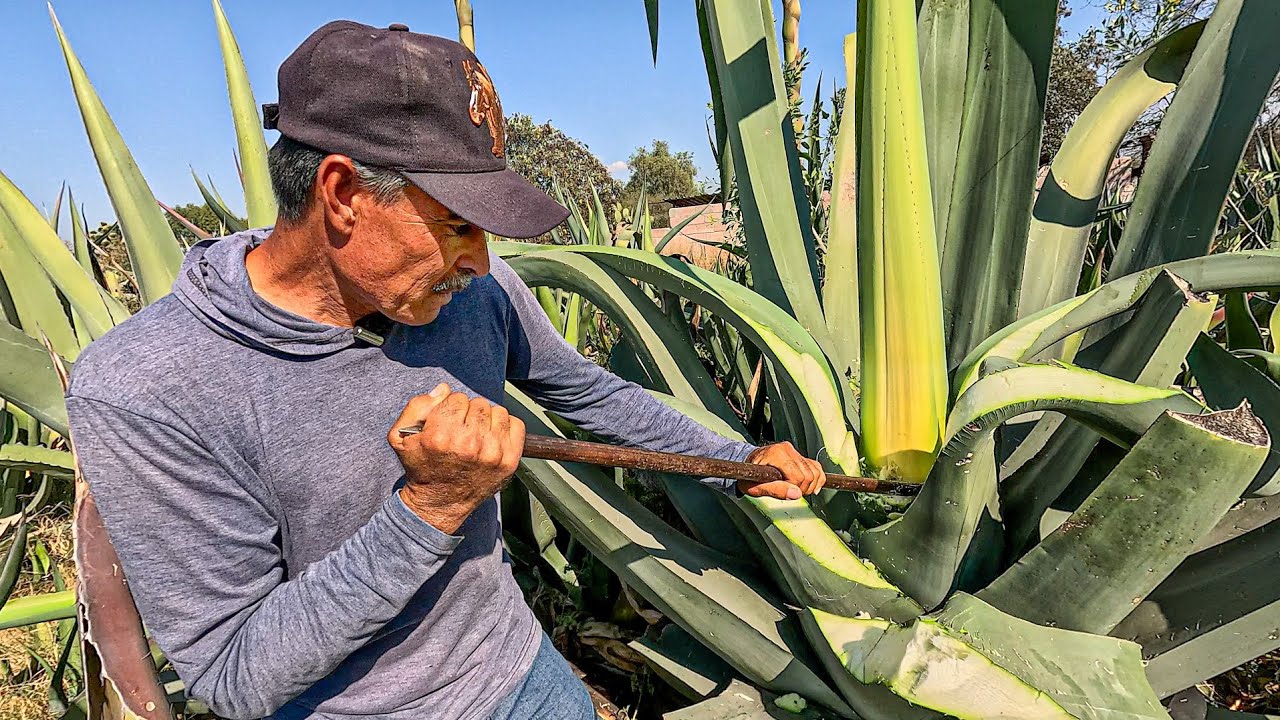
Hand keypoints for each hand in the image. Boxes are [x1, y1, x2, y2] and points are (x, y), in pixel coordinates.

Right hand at [387, 383, 524, 533]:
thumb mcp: (400, 436)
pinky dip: (506, 427)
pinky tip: (492, 439)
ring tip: (476, 435)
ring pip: (498, 411)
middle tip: (461, 431)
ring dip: (488, 420)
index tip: (447, 422)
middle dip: (469, 413)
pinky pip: (516, 424)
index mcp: (440, 436)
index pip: (457, 398)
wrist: (439, 502)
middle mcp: (468, 444)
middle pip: (478, 403)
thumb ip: (417, 406)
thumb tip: (445, 390)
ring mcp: (492, 453)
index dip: (450, 408)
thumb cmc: (422, 467)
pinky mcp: (509, 461)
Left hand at [738, 442, 824, 500]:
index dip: (793, 489)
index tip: (784, 492)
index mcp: (776, 454)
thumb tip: (796, 494)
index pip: (798, 476)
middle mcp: (787, 449)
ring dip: (809, 486)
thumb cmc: (748, 476)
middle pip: (809, 475)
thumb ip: (776, 490)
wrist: (746, 465)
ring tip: (795, 490)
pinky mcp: (799, 455)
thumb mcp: (756, 487)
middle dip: (802, 489)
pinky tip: (810, 486)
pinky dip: (817, 479)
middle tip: (789, 492)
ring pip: (815, 472)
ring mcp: (794, 451)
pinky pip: (816, 467)